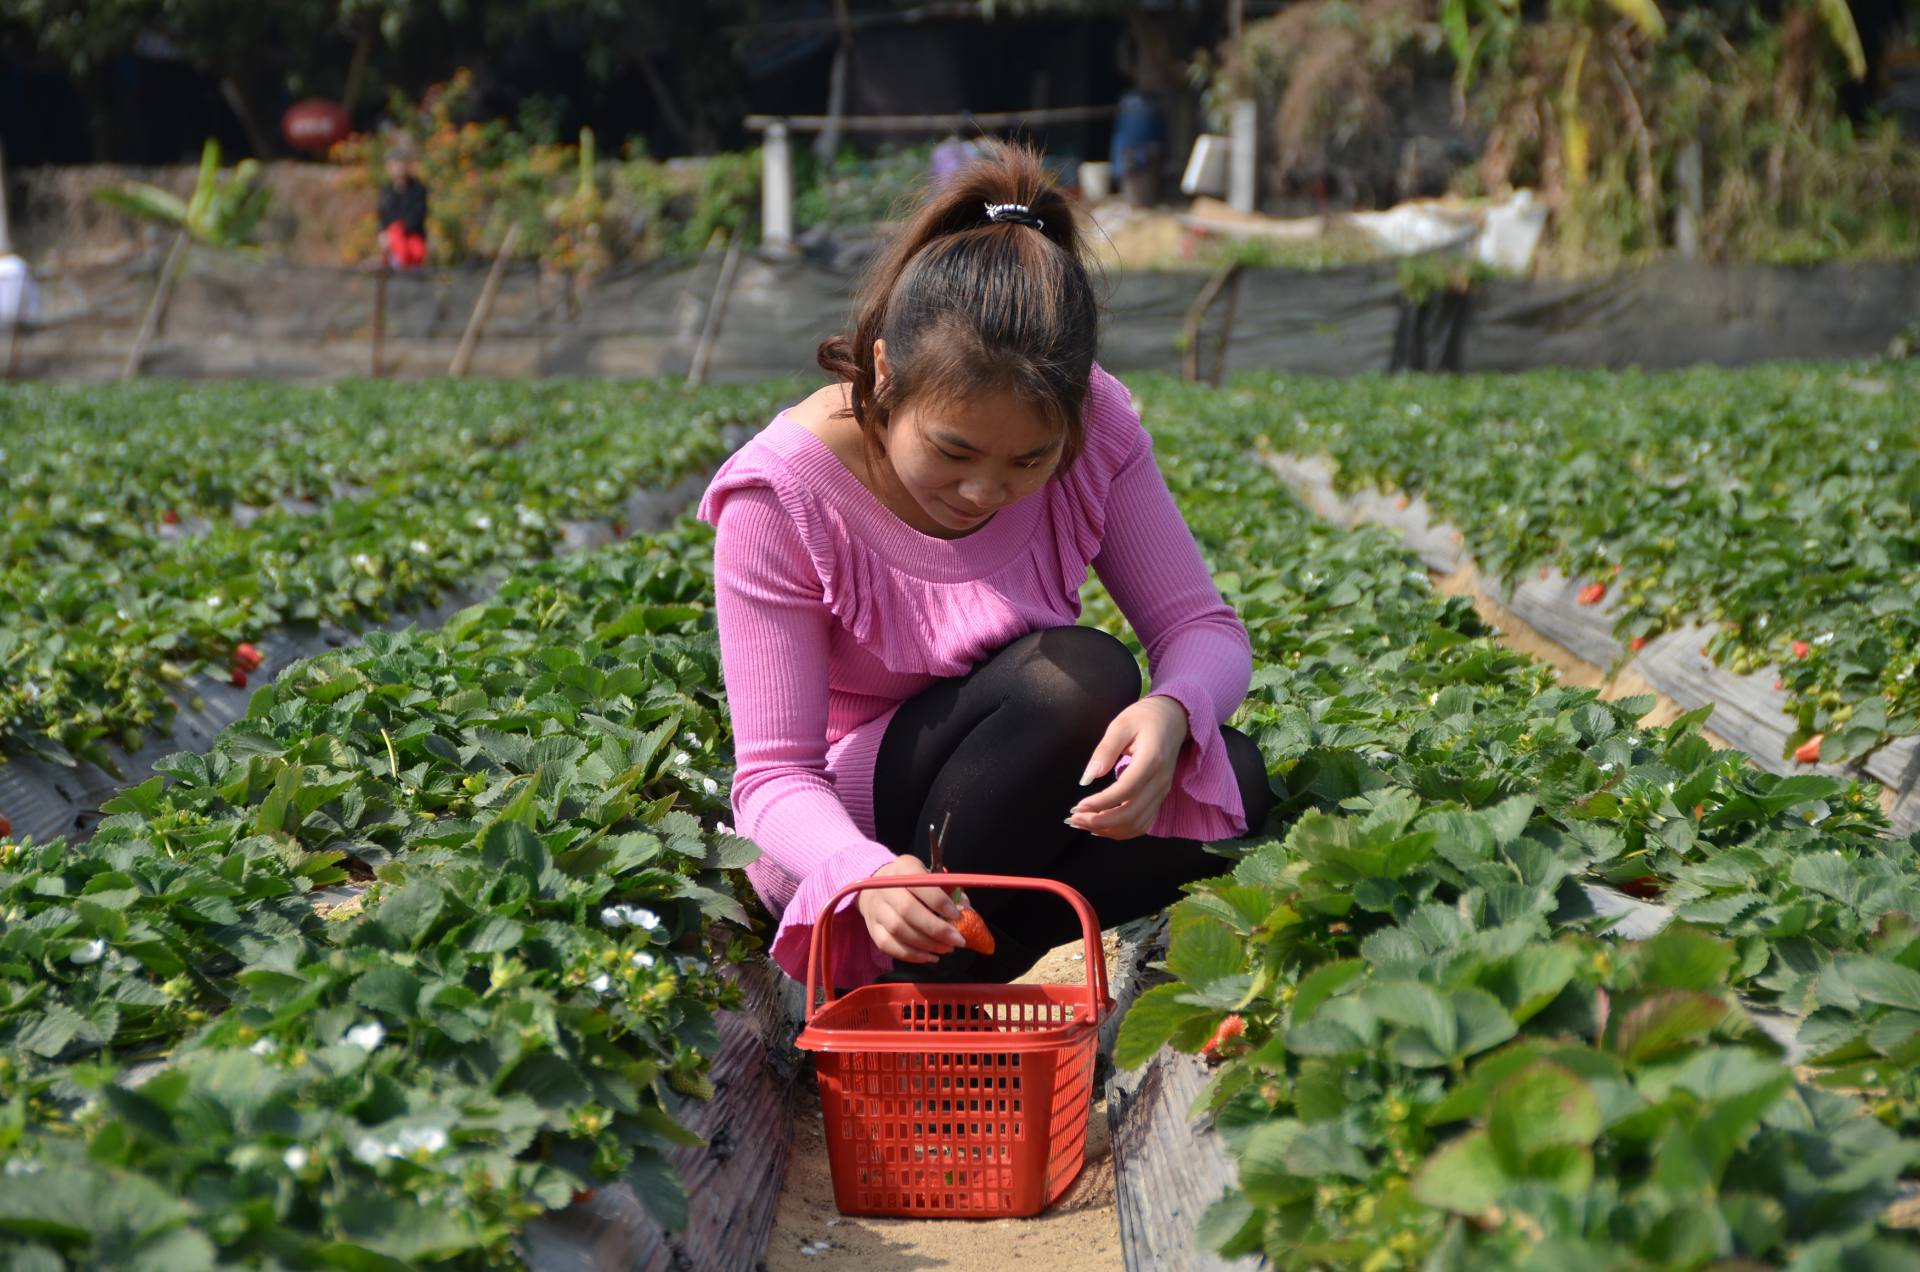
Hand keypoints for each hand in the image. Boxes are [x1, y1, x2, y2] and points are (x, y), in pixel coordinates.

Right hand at [856, 855, 966, 963]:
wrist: (877, 888)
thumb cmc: (913, 883)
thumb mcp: (931, 877)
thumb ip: (950, 892)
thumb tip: (967, 913)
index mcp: (904, 868)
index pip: (921, 884)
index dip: (940, 902)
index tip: (957, 916)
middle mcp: (885, 887)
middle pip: (907, 910)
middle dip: (936, 929)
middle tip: (957, 940)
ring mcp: (876, 909)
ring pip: (898, 931)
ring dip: (926, 944)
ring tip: (947, 949)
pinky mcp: (872, 929)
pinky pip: (889, 946)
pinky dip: (912, 955)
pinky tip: (930, 956)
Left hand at [1067, 695, 1187, 838]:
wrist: (1174, 719)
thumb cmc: (1145, 718)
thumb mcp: (1121, 725)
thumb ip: (1105, 751)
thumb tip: (1087, 778)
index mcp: (1152, 761)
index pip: (1125, 791)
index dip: (1100, 803)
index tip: (1077, 806)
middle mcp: (1160, 782)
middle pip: (1131, 814)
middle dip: (1099, 822)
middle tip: (1073, 819)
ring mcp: (1162, 793)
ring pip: (1137, 824)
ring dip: (1108, 830)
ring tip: (1083, 823)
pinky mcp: (1159, 798)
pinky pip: (1142, 823)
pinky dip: (1121, 831)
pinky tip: (1101, 827)